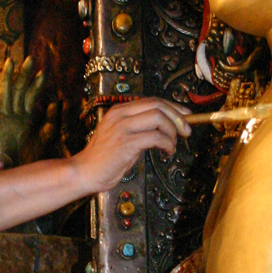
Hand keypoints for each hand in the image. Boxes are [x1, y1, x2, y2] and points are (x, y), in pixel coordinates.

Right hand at [0, 55, 50, 163]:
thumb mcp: (48, 135)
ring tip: (10, 62)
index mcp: (27, 115)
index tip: (43, 71)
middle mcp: (15, 113)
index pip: (31, 94)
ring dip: (7, 77)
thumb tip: (57, 101)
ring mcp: (4, 117)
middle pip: (19, 89)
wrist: (19, 169)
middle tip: (29, 59)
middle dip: (23, 74)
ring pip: (5, 92)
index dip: (36, 83)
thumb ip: (53, 119)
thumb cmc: (33, 155)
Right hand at [72, 98, 188, 194]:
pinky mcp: (126, 143)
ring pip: (158, 118)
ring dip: (173, 131)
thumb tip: (166, 127)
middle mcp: (120, 114)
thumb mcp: (120, 135)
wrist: (84, 172)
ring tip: (173, 144)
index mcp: (119, 110)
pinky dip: (167, 144)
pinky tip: (167, 152)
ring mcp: (122, 127)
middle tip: (186, 131)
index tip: (186, 116)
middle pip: (158, 105)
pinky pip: (156, 137)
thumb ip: (138, 128)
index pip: (152, 100)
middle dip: (177, 117)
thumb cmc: (104, 158)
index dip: (173, 107)